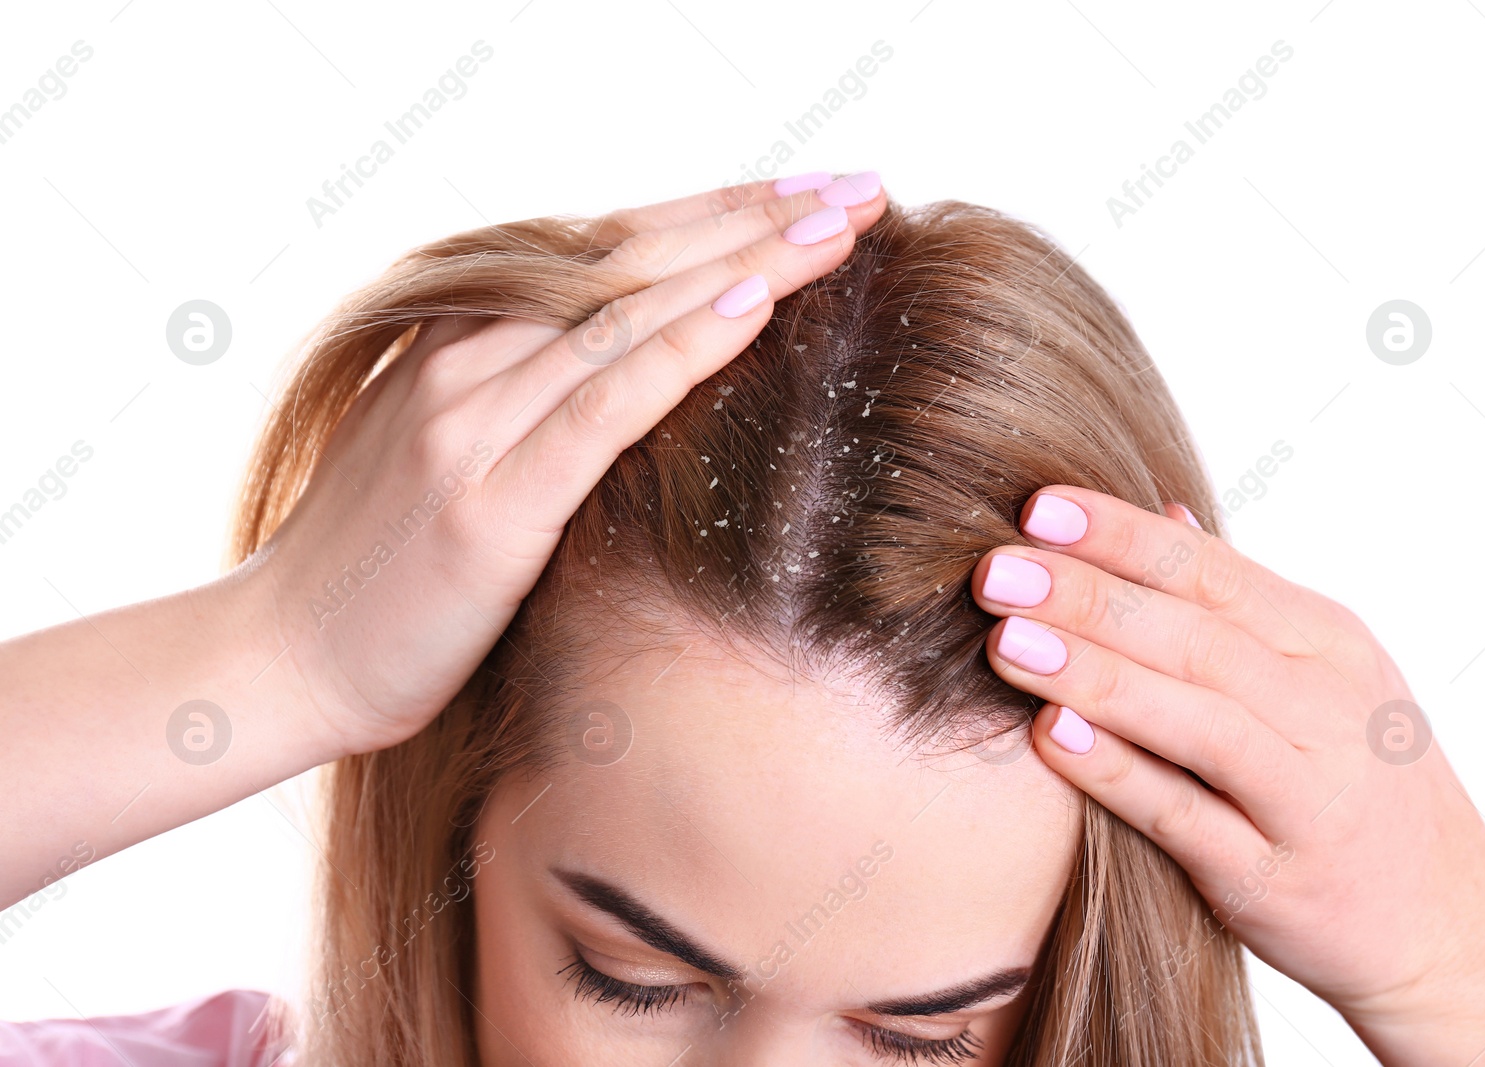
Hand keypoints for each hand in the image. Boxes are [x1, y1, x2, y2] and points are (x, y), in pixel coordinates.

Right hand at [254, 175, 887, 756]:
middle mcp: (467, 357)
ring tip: (840, 226)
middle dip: (752, 216)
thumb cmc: (381, 569)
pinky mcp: (490, 503)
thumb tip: (639, 374)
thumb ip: (524, 397)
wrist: (283, 659)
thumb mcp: (448, 450)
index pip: (607, 248)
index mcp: (462, 338)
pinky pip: (602, 406)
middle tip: (857, 185)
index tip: (807, 189)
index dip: (713, 212)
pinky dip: (681, 350)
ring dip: (746, 262)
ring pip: (628, 313)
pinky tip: (753, 306)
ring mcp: (472, 423)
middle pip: (631, 259)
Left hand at [970, 487, 1484, 1065]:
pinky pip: (1187, 819)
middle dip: (1088, 596)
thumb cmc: (1359, 784)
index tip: (1036, 508)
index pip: (1210, 572)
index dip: (1121, 535)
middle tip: (994, 570)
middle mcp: (1328, 710)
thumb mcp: (1324, 673)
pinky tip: (1049, 736)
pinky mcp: (1275, 879)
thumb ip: (1237, 601)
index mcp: (1328, 643)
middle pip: (1195, 637)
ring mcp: (1308, 798)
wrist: (1447, 930)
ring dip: (1095, 675)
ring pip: (1195, 721)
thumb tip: (1163, 512)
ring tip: (1007, 640)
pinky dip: (1119, 773)